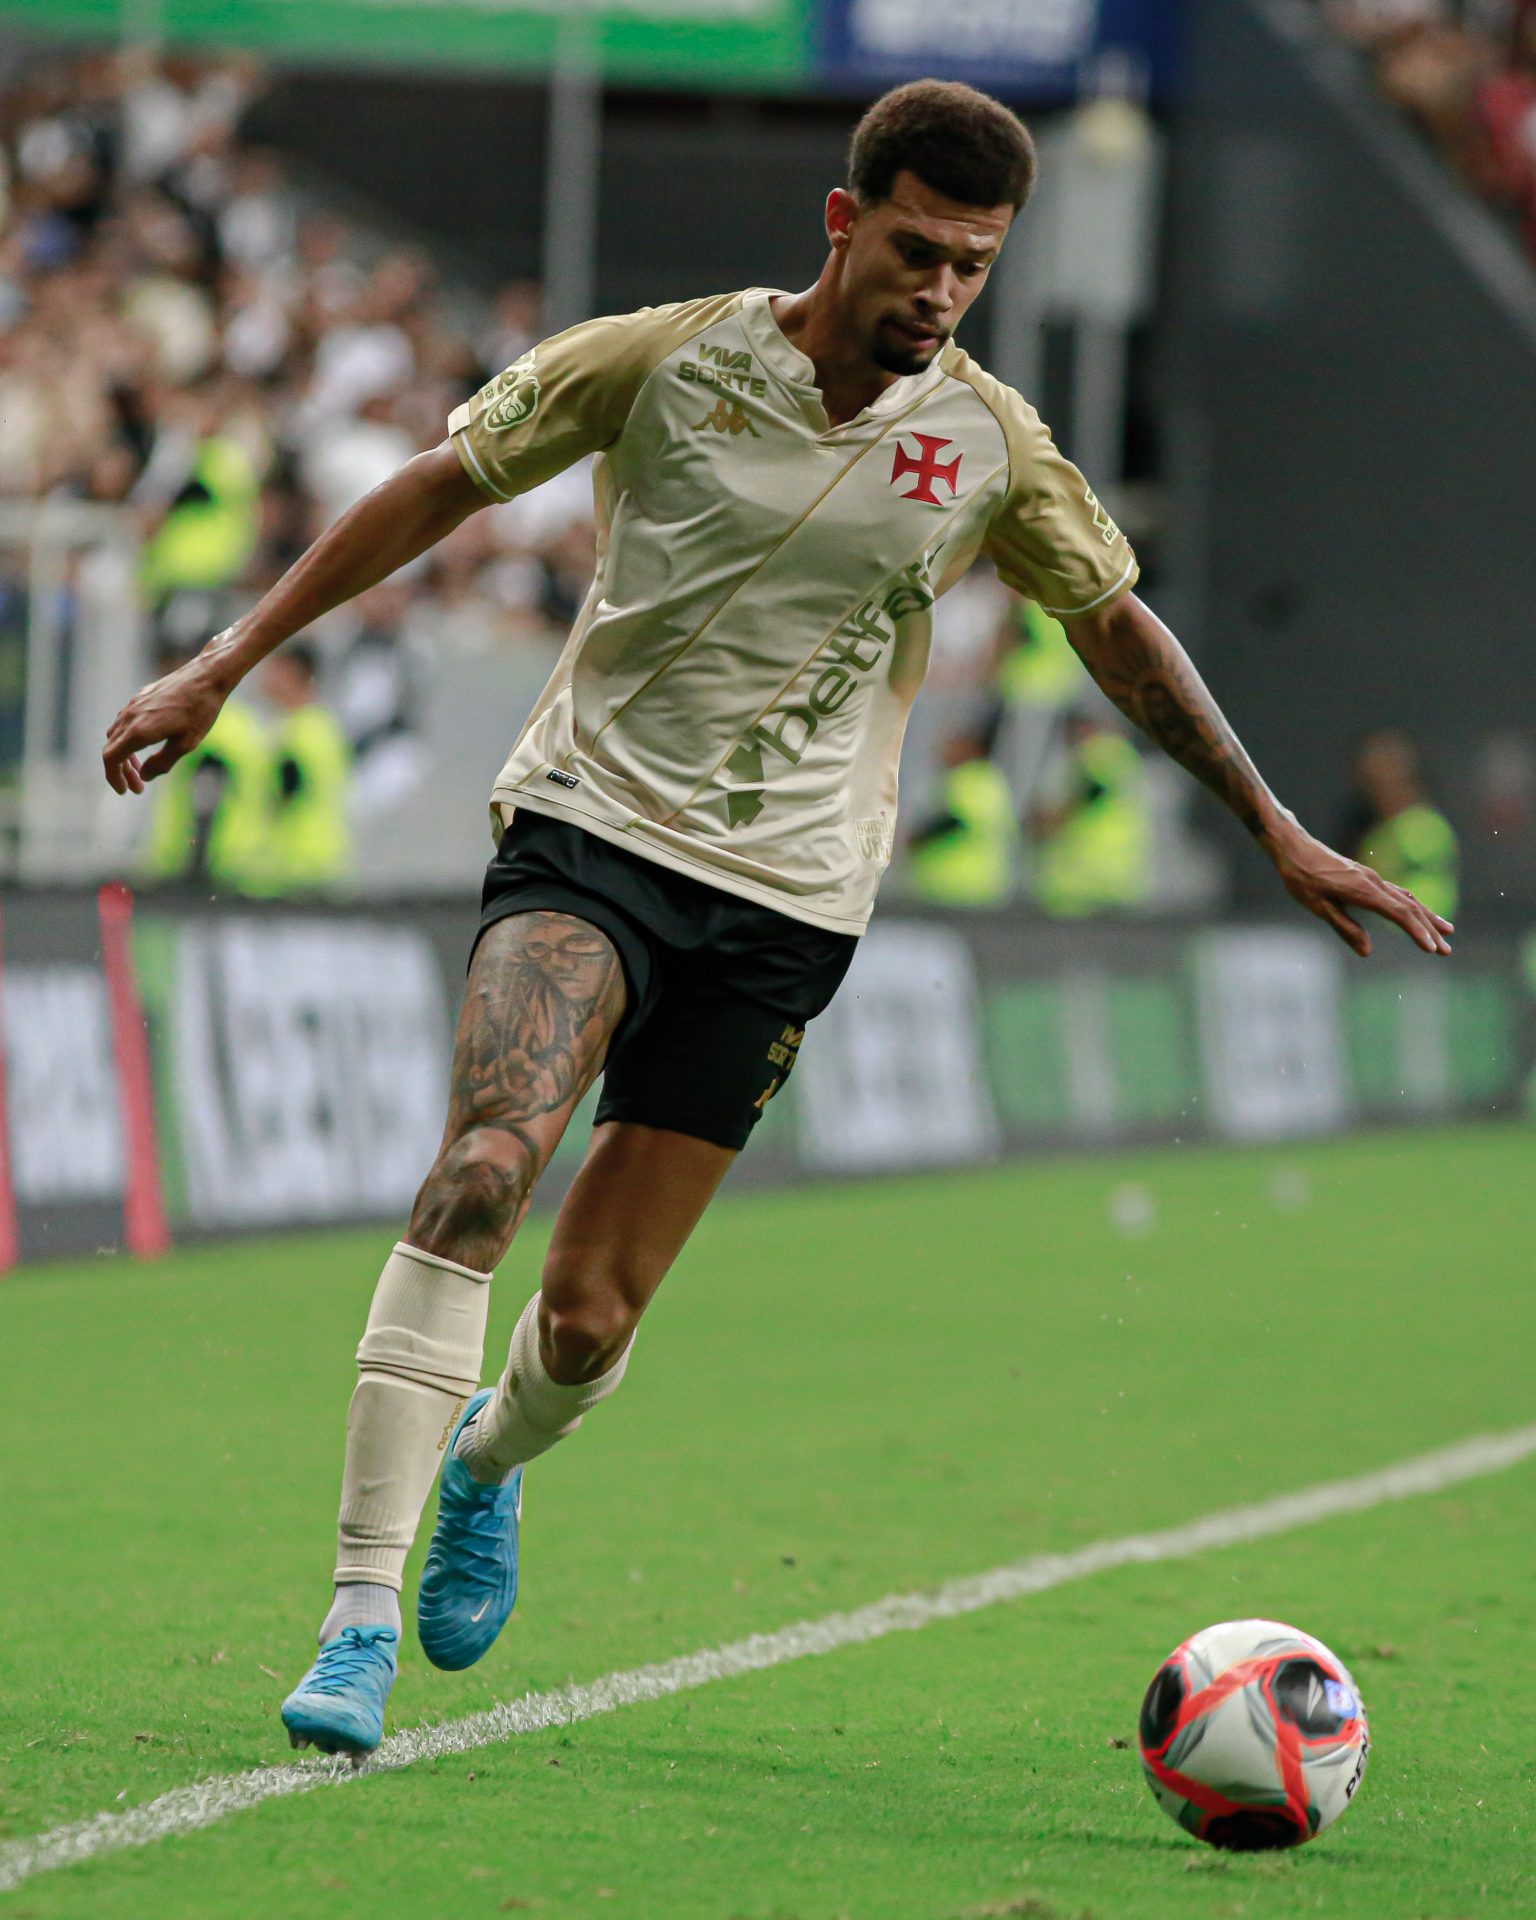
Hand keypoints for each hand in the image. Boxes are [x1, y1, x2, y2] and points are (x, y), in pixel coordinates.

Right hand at [102, 647, 235, 794]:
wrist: (207, 676)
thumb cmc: (200, 710)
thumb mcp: (186, 744)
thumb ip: (162, 763)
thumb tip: (144, 776)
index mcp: (138, 730)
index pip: (111, 758)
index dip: (114, 778)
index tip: (125, 791)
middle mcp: (130, 716)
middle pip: (112, 749)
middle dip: (121, 771)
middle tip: (138, 787)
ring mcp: (133, 705)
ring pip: (116, 735)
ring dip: (124, 755)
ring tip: (141, 769)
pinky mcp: (140, 697)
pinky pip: (125, 721)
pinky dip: (128, 739)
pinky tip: (146, 744)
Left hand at [1267, 820, 1452, 957]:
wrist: (1294, 847)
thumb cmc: (1301, 878)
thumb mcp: (1319, 907)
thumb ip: (1344, 928)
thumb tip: (1367, 951)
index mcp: (1363, 891)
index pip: (1399, 914)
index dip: (1417, 932)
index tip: (1432, 949)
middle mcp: (1374, 882)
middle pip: (1410, 907)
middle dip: (1430, 929)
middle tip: (1447, 951)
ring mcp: (1372, 878)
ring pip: (1407, 898)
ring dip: (1427, 917)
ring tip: (1447, 931)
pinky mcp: (1367, 877)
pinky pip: (1398, 892)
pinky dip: (1413, 905)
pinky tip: (1420, 913)